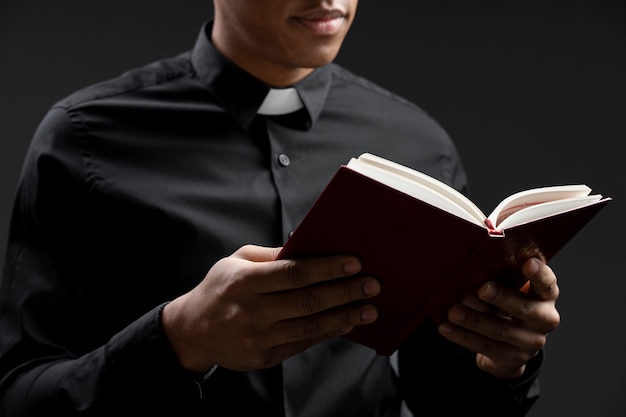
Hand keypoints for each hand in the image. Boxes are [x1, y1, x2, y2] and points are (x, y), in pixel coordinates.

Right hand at [161, 245, 379, 372]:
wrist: (192, 331)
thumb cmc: (219, 288)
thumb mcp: (236, 261)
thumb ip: (271, 256)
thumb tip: (310, 248)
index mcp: (244, 281)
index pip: (293, 273)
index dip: (327, 268)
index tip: (354, 263)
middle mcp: (250, 311)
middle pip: (307, 300)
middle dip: (345, 292)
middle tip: (372, 284)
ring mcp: (257, 338)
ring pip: (310, 326)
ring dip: (344, 316)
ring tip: (369, 309)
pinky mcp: (264, 357)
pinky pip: (303, 343)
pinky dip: (328, 332)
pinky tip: (346, 323)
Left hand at [438, 257, 559, 378]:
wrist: (512, 347)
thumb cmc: (508, 305)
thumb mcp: (511, 290)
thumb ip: (502, 279)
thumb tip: (474, 271)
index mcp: (545, 297)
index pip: (547, 284)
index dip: (539, 274)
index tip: (528, 263)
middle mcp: (543, 319)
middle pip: (524, 308)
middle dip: (502, 297)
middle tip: (482, 289)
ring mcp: (529, 342)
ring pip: (500, 330)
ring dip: (474, 320)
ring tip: (453, 311)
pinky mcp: (511, 358)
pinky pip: (484, 346)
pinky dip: (462, 336)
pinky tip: (446, 327)